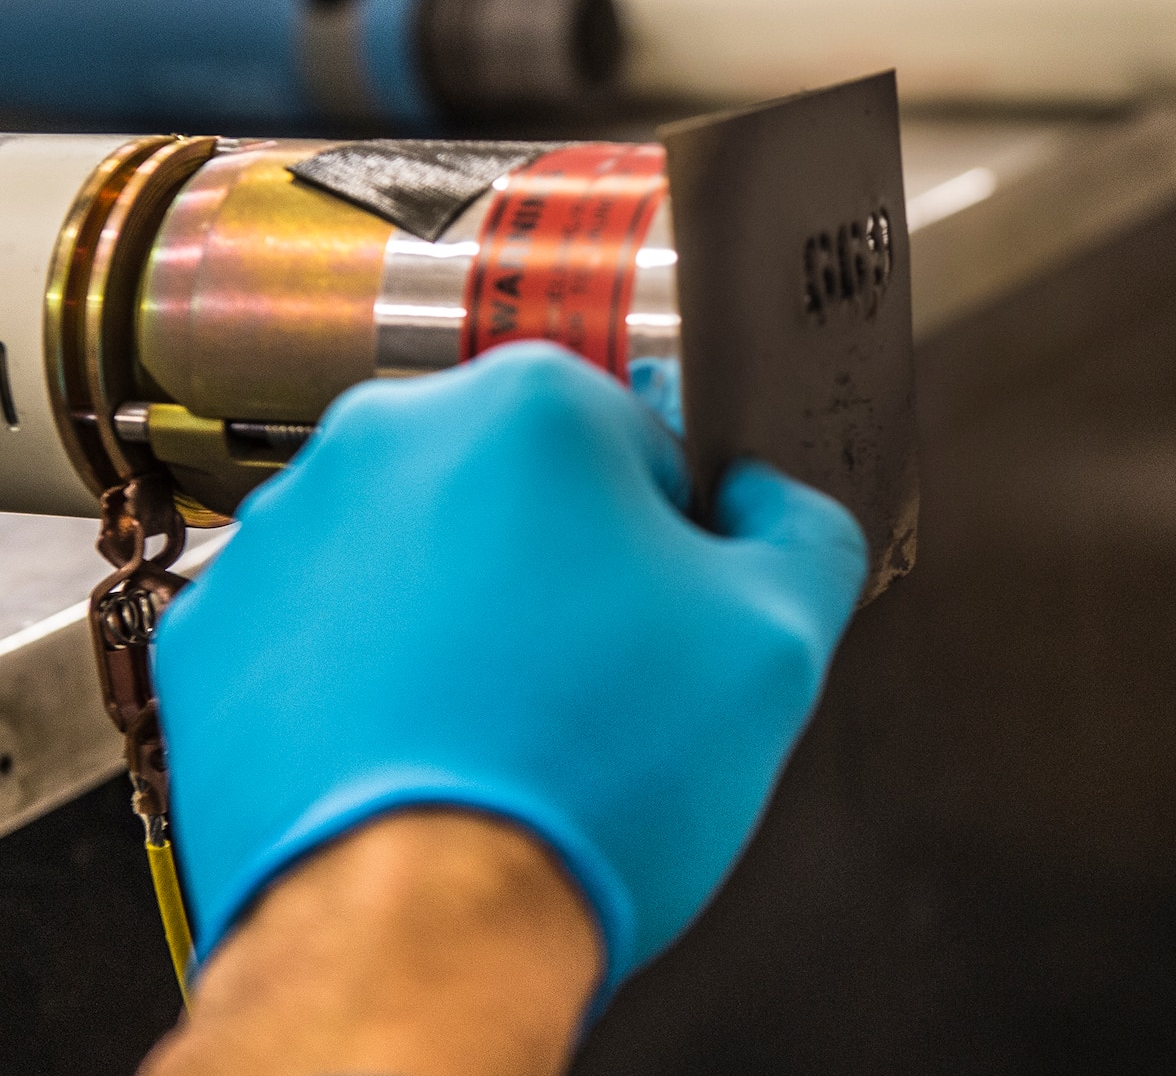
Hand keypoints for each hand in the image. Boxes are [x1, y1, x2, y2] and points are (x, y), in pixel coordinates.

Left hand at [154, 341, 867, 1002]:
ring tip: (505, 729)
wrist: (418, 931)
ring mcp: (284, 534)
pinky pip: (323, 635)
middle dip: (563, 575)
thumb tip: (771, 505)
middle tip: (592, 686)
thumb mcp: (779, 640)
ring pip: (418, 559)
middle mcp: (389, 439)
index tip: (665, 622)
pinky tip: (421, 747)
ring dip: (463, 623)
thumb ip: (804, 532)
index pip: (643, 447)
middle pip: (521, 494)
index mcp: (532, 403)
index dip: (675, 547)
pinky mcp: (213, 632)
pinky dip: (370, 680)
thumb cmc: (587, 778)